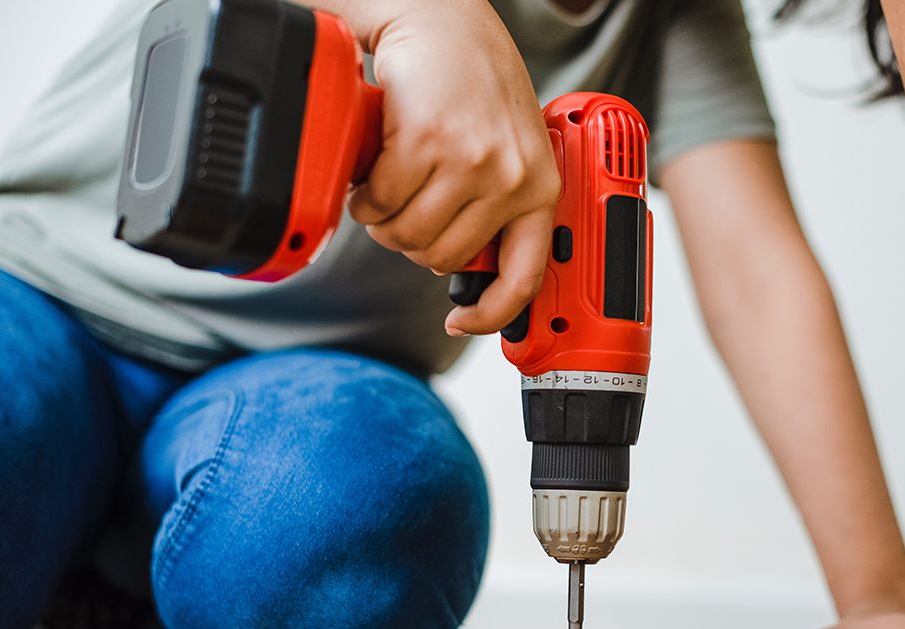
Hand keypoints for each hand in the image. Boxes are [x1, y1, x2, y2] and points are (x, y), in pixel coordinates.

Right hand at [343, 0, 559, 335]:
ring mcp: (471, 160)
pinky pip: (380, 201)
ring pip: (407, 235)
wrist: (442, 19)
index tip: (464, 322)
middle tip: (400, 211)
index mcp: (540, 187)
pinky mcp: (427, 141)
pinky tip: (370, 171)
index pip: (524, 277)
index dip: (491, 313)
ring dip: (382, 220)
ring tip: (384, 188)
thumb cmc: (473, 81)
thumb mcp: (509, 147)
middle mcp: (512, 178)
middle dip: (410, 243)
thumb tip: (462, 267)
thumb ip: (497, 203)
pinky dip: (364, 195)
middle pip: (442, 259)